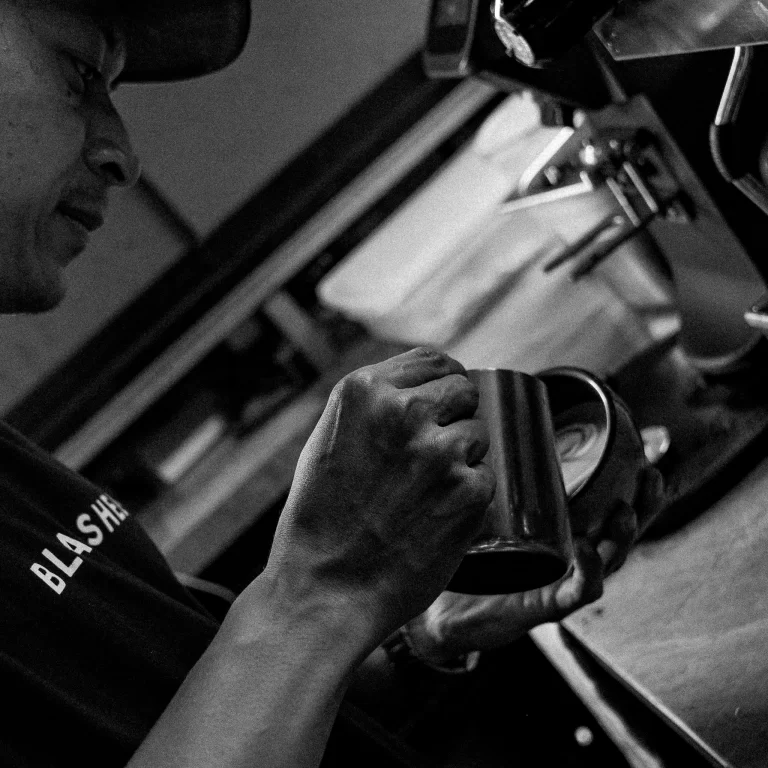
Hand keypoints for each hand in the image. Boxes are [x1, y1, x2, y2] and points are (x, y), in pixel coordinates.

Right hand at [262, 347, 495, 646]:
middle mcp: (404, 410)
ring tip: (424, 493)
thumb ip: (375, 403)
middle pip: (464, 389)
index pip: (435, 360)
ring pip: (479, 433)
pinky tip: (436, 516)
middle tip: (430, 456)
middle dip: (454, 417)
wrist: (325, 589)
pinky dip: (469, 496)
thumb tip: (425, 384)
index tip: (441, 406)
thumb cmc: (322, 517)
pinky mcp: (468, 490)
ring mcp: (439, 449)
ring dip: (462, 458)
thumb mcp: (330, 438)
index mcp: (366, 390)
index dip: (442, 383)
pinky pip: (486, 476)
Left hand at [404, 466, 663, 661]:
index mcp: (565, 535)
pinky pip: (577, 592)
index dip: (635, 487)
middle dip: (644, 506)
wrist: (446, 611)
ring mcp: (562, 584)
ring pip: (609, 562)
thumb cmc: (471, 558)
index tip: (647, 454)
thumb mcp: (488, 513)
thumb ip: (493, 478)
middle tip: (651, 476)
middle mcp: (571, 559)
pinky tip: (585, 550)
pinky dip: (588, 573)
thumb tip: (489, 422)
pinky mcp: (546, 607)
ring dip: (621, 537)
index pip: (610, 509)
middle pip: (621, 533)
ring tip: (623, 512)